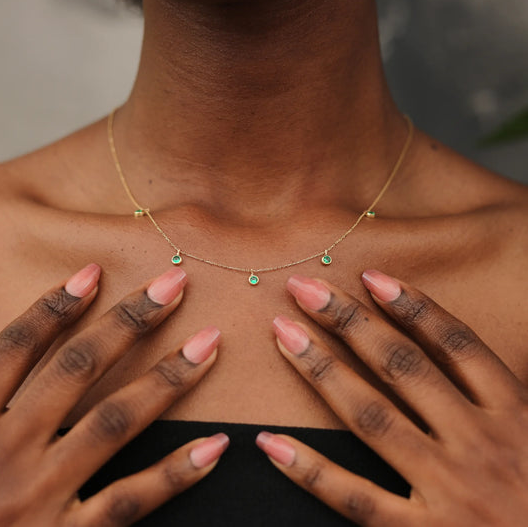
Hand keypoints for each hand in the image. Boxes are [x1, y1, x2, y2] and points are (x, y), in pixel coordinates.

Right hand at [0, 264, 226, 526]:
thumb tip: (23, 348)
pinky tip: (215, 444)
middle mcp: (1, 455)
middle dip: (129, 321)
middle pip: (76, 370)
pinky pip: (130, 501)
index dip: (53, 308)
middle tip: (174, 283)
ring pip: (113, 423)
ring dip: (166, 379)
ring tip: (208, 344)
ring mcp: (36, 500)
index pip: (14, 349)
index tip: (94, 272)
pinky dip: (175, 472)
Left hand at [258, 270, 527, 525]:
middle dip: (349, 321)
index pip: (456, 345)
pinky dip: (309, 469)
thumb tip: (461, 351)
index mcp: (516, 416)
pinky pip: (355, 498)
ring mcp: (449, 492)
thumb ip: (505, 394)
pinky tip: (271, 441)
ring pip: (371, 418)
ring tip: (284, 334)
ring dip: (322, 370)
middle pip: (402, 367)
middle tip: (305, 288)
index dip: (413, 305)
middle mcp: (479, 446)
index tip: (371, 276)